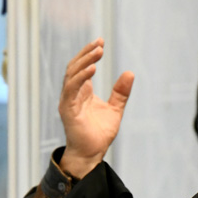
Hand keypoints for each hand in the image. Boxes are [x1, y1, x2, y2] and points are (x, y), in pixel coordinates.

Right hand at [58, 40, 133, 179]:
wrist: (91, 154)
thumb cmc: (99, 134)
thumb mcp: (115, 109)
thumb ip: (120, 92)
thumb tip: (130, 73)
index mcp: (82, 92)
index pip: (82, 67)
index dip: (89, 54)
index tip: (101, 42)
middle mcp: (72, 94)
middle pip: (75, 66)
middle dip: (86, 53)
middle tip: (100, 43)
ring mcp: (68, 101)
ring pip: (71, 74)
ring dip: (84, 61)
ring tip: (98, 52)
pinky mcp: (68, 109)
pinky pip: (71, 89)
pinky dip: (81, 77)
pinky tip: (92, 69)